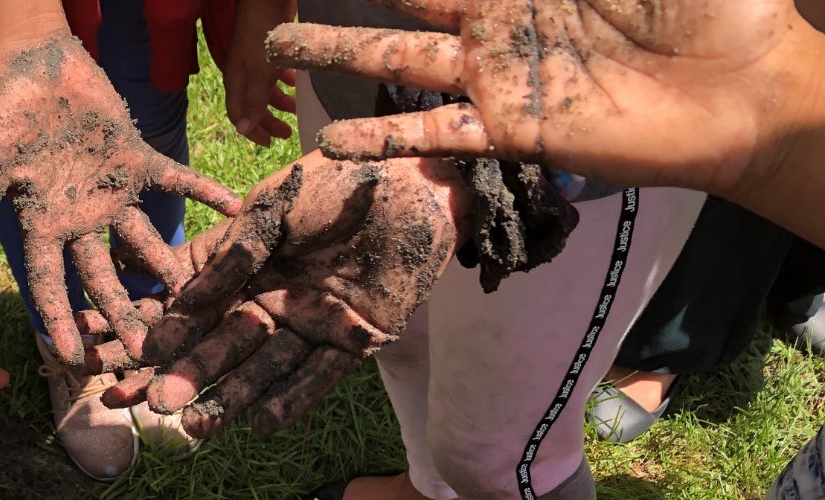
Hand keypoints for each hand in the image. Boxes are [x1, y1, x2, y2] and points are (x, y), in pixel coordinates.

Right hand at [0, 36, 242, 366]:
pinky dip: (202, 190)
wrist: (28, 65)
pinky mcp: (135, 159)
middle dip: (123, 311)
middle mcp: (80, 218)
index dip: (62, 320)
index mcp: (41, 224)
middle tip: (146, 348)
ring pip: (143, 239)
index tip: (75, 359)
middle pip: (103, 274)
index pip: (50, 283)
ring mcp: (110, 191)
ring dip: (167, 266)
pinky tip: (233, 207)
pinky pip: (174, 180)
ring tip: (196, 297)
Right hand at [81, 153, 467, 437]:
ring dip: (233, 395)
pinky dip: (290, 399)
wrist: (412, 178)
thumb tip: (182, 304)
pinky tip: (258, 422)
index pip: (200, 305)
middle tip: (159, 401)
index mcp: (249, 263)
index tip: (141, 354)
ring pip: (267, 366)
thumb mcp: (270, 211)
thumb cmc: (336, 181)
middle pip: (227, 343)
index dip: (171, 330)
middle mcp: (275, 296)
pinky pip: (318, 376)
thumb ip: (232, 258)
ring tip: (199, 424)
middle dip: (194, 372)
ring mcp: (314, 320)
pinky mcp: (355, 338)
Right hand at [223, 0, 296, 145]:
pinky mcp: (267, 49)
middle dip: (269, 121)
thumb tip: (242, 131)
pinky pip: (274, 72)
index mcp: (235, 82)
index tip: (270, 143)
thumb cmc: (260, 36)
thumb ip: (252, 102)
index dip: (252, 131)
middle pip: (252, 105)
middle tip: (287, 133)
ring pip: (265, 89)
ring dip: (280, 102)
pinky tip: (297, 81)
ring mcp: (254, 61)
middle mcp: (242, 74)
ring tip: (297, 107)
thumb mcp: (259, 73)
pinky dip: (285, 81)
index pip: (238, 115)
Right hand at [265, 0, 816, 199]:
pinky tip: (333, 142)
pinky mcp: (515, 132)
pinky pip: (436, 134)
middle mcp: (497, 24)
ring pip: (400, 62)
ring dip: (340, 55)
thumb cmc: (713, 6)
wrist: (749, 92)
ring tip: (276, 49)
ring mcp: (499, 79)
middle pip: (402, 1)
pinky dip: (384, 138)